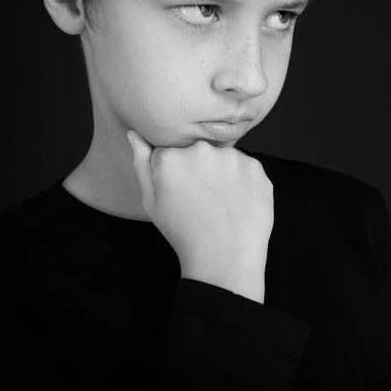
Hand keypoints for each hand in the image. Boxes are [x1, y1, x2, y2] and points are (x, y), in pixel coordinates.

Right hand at [127, 130, 272, 302]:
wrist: (224, 257)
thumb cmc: (183, 232)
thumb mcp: (151, 201)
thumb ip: (141, 163)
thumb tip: (134, 133)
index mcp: (171, 156)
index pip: (170, 153)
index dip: (175, 174)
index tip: (181, 193)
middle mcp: (202, 149)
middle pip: (198, 152)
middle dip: (199, 169)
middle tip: (202, 200)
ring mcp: (232, 157)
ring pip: (224, 159)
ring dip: (222, 173)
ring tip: (221, 204)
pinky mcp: (257, 167)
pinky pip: (246, 168)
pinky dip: (243, 182)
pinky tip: (238, 203)